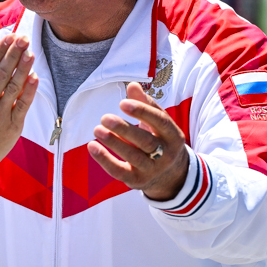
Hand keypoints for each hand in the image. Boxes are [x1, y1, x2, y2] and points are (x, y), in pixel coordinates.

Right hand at [0, 34, 37, 178]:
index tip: (8, 36)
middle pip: (2, 74)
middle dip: (13, 54)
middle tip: (23, 37)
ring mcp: (0, 115)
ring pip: (14, 87)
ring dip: (23, 68)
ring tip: (31, 52)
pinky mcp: (12, 126)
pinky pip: (23, 105)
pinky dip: (29, 91)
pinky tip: (35, 77)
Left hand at [90, 82, 189, 201]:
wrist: (171, 176)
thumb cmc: (160, 140)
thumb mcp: (158, 123)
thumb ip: (146, 104)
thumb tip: (133, 85)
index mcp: (174, 136)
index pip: (160, 122)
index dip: (142, 111)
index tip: (122, 103)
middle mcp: (166, 155)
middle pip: (146, 141)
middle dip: (124, 129)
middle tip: (105, 117)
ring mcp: (152, 170)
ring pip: (133, 156)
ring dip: (113, 143)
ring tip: (97, 129)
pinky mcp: (137, 181)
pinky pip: (119, 171)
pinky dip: (105, 160)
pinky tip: (92, 146)